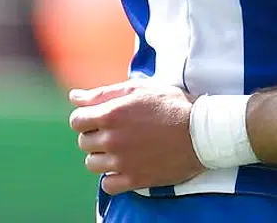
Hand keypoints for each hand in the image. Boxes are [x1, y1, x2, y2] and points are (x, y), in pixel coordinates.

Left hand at [69, 81, 202, 194]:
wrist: (202, 132)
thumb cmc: (172, 105)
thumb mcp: (138, 90)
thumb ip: (103, 93)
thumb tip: (74, 97)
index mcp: (111, 114)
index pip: (77, 121)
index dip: (86, 118)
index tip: (101, 118)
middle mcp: (112, 139)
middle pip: (84, 142)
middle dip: (95, 135)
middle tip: (116, 131)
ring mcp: (122, 162)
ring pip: (92, 164)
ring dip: (102, 156)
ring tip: (122, 148)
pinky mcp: (134, 180)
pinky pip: (107, 185)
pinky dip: (112, 177)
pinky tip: (125, 166)